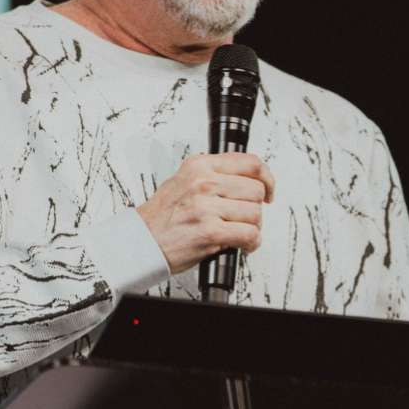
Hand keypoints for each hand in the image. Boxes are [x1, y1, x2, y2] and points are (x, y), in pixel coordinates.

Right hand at [136, 153, 275, 273]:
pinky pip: (249, 234)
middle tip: (243, 218)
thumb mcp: (183, 180)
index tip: (268, 191)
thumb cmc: (162, 217)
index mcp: (199, 166)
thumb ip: (213, 175)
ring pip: (255, 214)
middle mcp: (203, 183)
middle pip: (256, 190)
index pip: (250, 163)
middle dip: (254, 208)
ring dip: (252, 228)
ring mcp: (206, 207)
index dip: (267, 179)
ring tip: (238, 232)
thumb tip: (245, 179)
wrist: (140, 242)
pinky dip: (251, 243)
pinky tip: (242, 245)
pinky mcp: (210, 232)